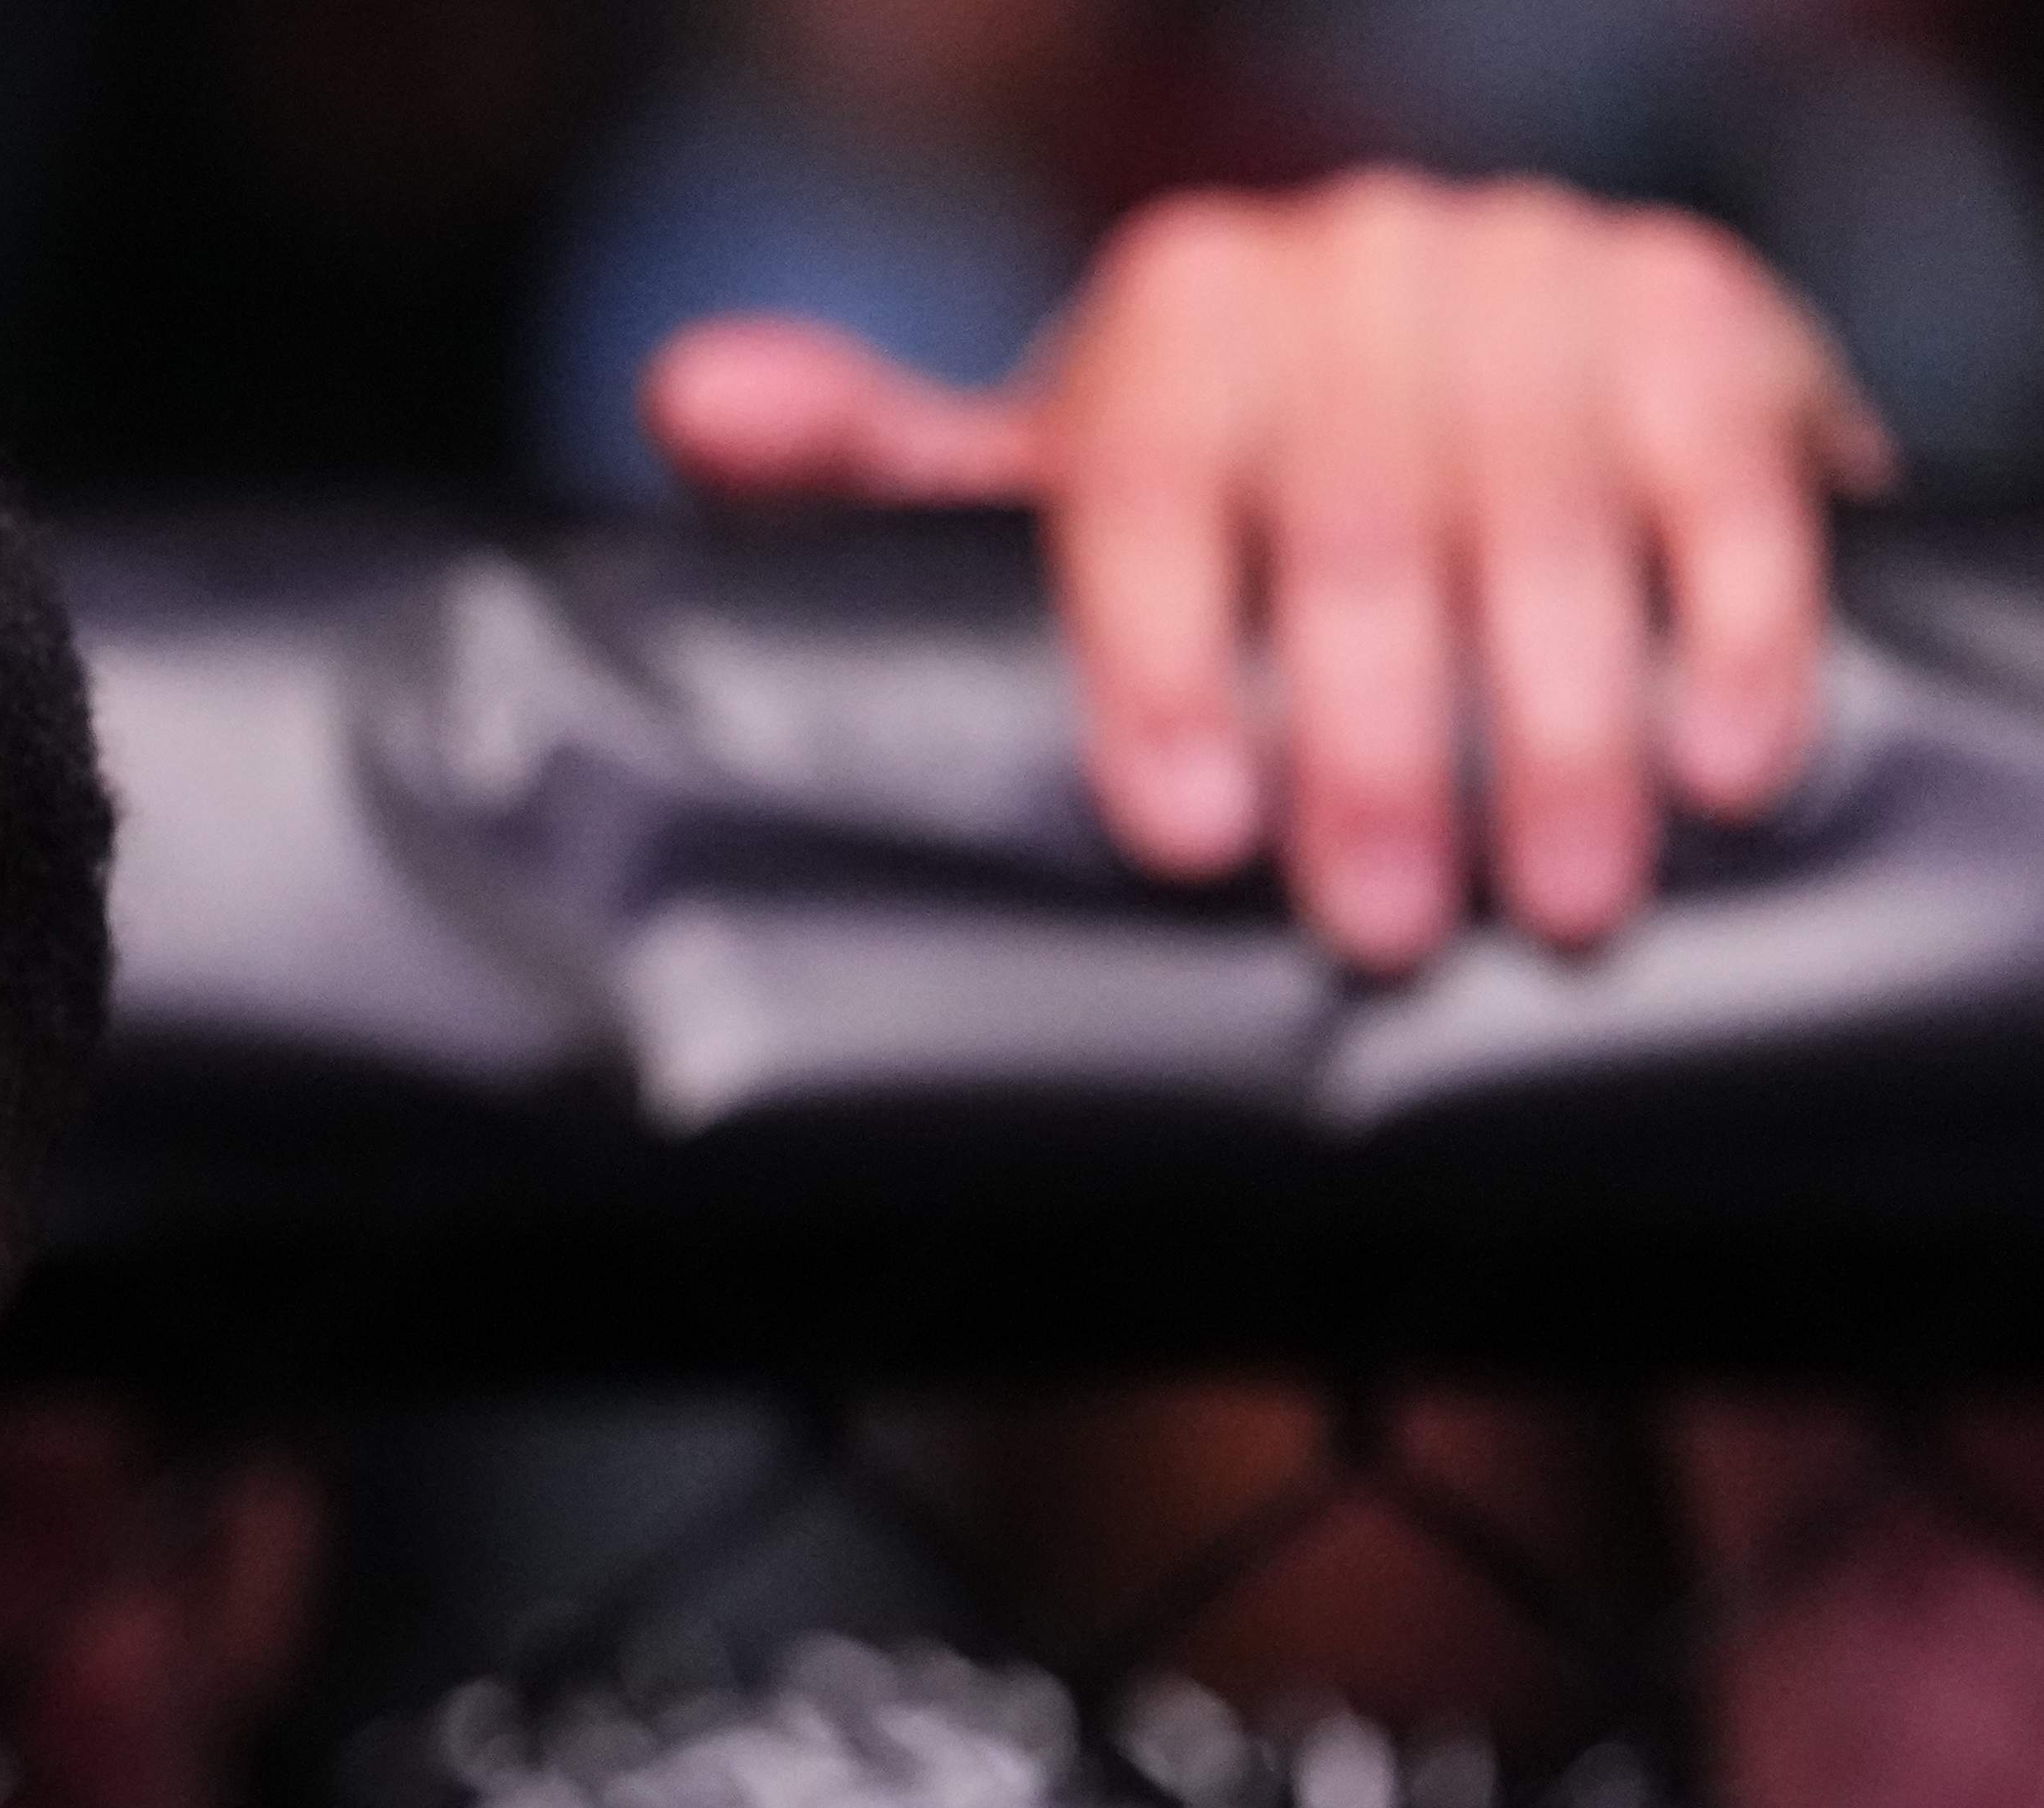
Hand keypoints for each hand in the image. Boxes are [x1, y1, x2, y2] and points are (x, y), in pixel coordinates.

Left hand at [647, 172, 1892, 971]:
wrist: (1462, 404)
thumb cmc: (1210, 503)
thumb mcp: (1033, 495)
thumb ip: (866, 469)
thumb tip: (698, 398)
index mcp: (1179, 307)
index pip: (1144, 483)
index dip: (1157, 663)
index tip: (1182, 833)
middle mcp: (1355, 257)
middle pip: (1355, 520)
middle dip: (1368, 746)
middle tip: (1372, 927)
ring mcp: (1537, 275)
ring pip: (1546, 517)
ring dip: (1555, 727)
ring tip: (1549, 902)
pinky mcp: (1702, 317)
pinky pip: (1727, 482)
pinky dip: (1732, 631)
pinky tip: (1723, 767)